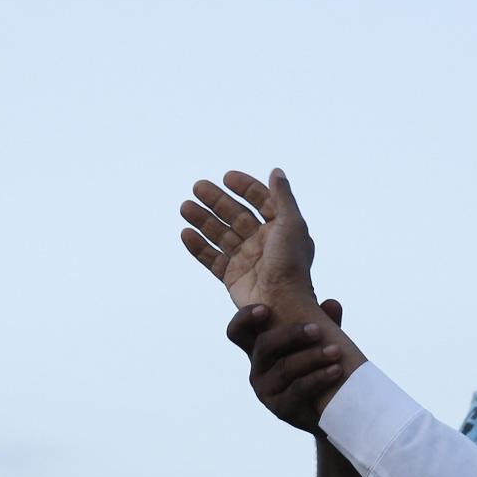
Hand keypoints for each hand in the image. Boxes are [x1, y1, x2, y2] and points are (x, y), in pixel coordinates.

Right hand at [180, 169, 319, 312]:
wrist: (281, 305)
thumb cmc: (291, 265)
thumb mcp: (292, 224)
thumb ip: (283, 197)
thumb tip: (276, 171)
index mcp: (279, 229)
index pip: (260, 201)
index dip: (244, 187)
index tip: (227, 177)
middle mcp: (262, 242)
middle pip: (235, 215)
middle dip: (216, 201)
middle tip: (197, 187)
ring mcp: (246, 259)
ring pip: (220, 234)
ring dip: (202, 219)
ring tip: (185, 207)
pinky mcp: (232, 277)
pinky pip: (212, 258)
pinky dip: (198, 247)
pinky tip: (186, 233)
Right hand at [226, 301, 346, 433]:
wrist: (331, 411)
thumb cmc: (320, 368)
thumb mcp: (320, 342)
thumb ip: (325, 322)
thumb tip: (331, 304)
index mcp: (260, 350)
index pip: (238, 332)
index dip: (245, 319)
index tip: (265, 310)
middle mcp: (258, 370)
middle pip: (264, 345)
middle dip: (291, 334)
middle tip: (317, 330)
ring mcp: (267, 391)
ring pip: (285, 368)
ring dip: (312, 357)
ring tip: (336, 351)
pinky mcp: (282, 410)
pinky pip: (299, 390)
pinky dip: (319, 378)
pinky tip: (337, 370)